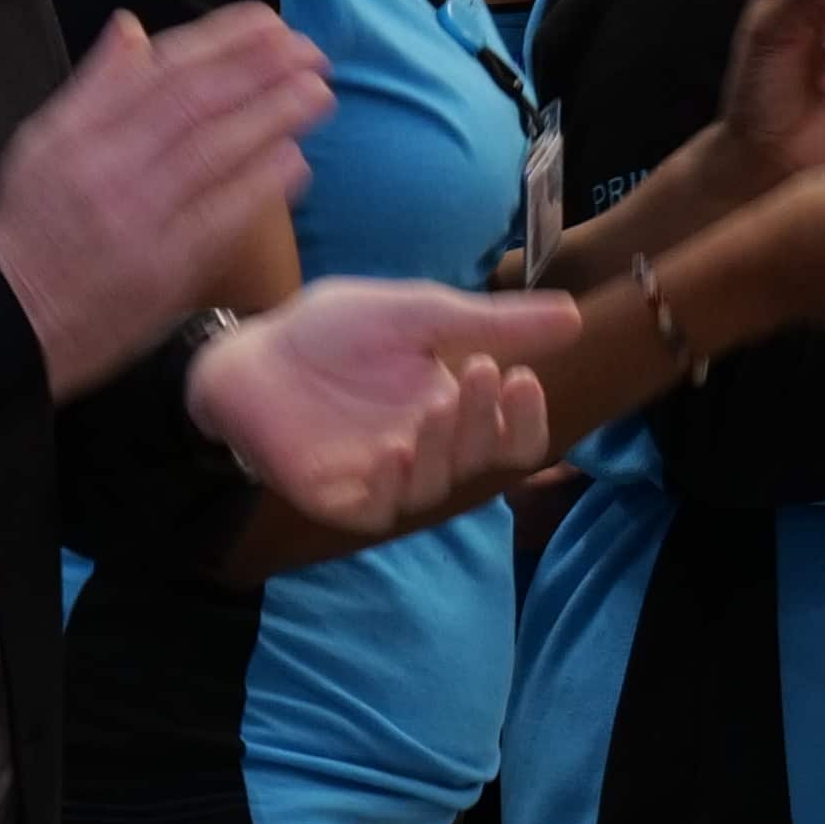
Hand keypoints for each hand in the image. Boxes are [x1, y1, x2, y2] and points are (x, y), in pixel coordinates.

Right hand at [0, 8, 329, 397]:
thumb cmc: (32, 227)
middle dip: (261, 70)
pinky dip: (261, 184)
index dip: (223, 41)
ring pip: (214, 152)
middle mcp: (109, 168)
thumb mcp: (42, 143)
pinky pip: (221, 216)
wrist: (10, 321)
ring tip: (317, 94)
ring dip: (274, 117)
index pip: (163, 71)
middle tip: (310, 53)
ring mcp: (138, 219)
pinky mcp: (163, 269)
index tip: (268, 23)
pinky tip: (296, 161)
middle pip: (196, 104)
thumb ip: (94, 85)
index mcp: (81, 132)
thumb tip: (131, 25)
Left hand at [186, 277, 583, 541]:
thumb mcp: (419, 314)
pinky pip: (380, 510)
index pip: (511, 436)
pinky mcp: (338, 496)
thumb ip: (492, 322)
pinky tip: (398, 450)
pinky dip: (396, 484)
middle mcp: (426, 449)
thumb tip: (575, 318)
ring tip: (441, 405)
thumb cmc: (334, 331)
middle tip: (487, 372)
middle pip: (482, 462)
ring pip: (437, 488)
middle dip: (492, 422)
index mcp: (453, 409)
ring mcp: (383, 477)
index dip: (526, 417)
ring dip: (448, 450)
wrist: (249, 351)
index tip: (524, 375)